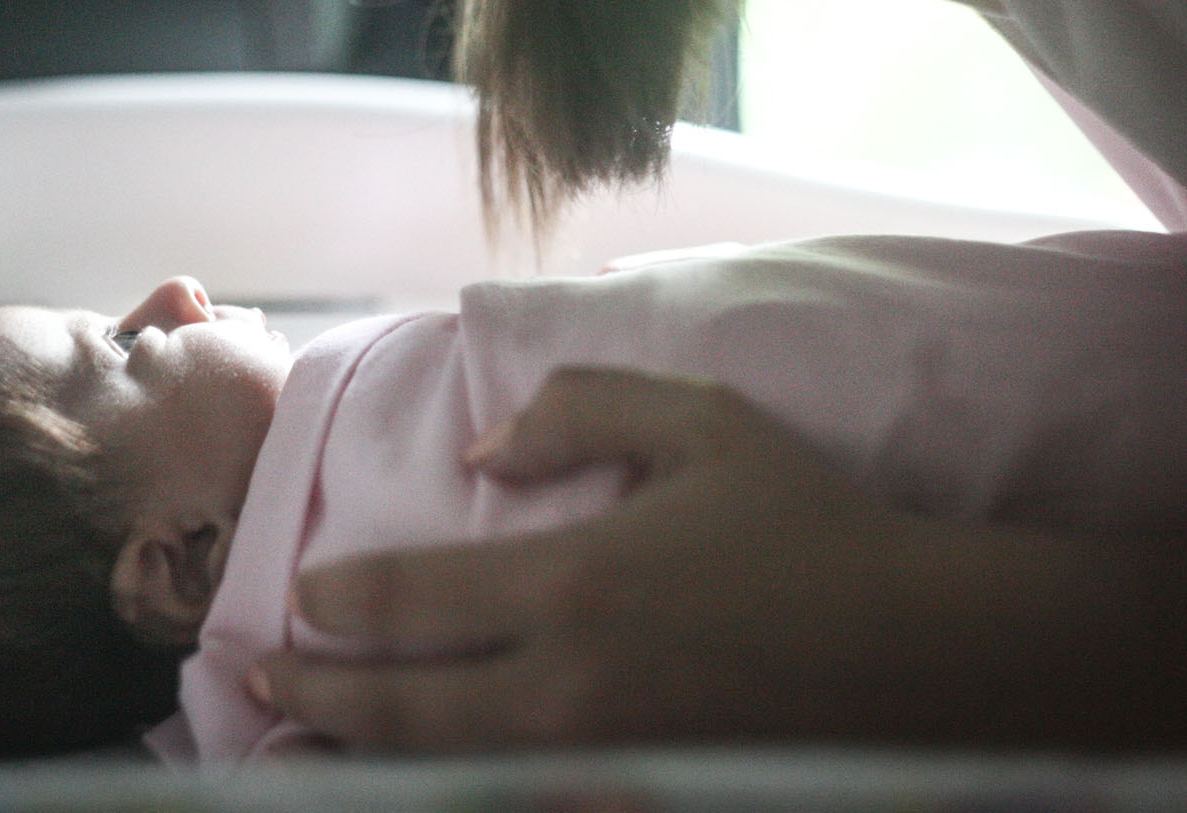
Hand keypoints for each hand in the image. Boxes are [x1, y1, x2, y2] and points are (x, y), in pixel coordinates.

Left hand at [247, 367, 934, 749]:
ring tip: (308, 742)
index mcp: (573, 582)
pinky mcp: (640, 798)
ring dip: (364, 756)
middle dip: (318, 693)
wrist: (924, 653)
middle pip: (402, 706)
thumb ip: (577, 412)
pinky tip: (424, 778)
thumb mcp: (702, 422)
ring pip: (445, 770)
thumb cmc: (810, 525)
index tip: (302, 592)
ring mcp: (601, 760)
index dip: (337, 597)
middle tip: (262, 679)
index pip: (408, 596)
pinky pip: (516, 802)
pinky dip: (452, 790)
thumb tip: (481, 454)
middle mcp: (567, 685)